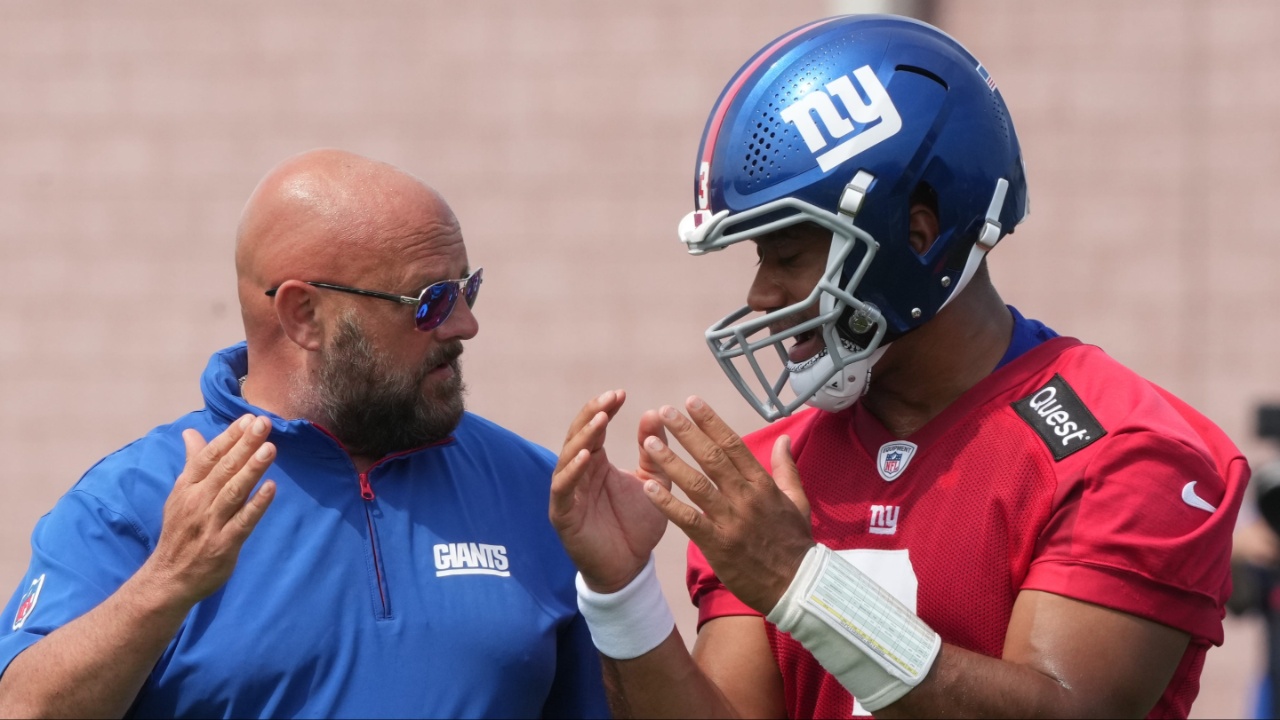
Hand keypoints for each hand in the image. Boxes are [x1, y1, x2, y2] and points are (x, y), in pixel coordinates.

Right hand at [140, 415, 277, 608]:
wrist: (169, 578)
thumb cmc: (181, 531)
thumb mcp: (180, 494)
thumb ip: (192, 463)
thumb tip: (190, 433)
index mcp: (186, 487)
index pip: (209, 457)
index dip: (229, 437)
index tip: (248, 418)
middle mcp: (197, 502)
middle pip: (223, 469)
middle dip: (244, 445)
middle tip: (263, 423)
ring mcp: (211, 524)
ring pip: (234, 492)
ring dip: (252, 469)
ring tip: (270, 448)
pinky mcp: (224, 544)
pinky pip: (243, 522)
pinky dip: (257, 505)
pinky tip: (271, 488)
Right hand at [549, 390, 669, 592]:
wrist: (630, 568)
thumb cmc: (637, 524)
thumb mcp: (652, 481)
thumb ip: (652, 451)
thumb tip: (653, 412)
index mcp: (595, 463)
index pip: (594, 427)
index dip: (603, 408)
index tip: (621, 393)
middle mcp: (578, 473)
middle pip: (577, 435)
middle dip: (592, 415)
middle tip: (610, 398)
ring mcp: (568, 493)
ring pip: (567, 457)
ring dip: (582, 438)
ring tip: (600, 421)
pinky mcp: (563, 515)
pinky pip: (563, 488)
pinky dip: (572, 471)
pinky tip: (586, 458)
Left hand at [639, 396, 811, 613]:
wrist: (797, 586)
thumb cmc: (795, 544)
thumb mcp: (798, 502)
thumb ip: (787, 468)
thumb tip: (783, 438)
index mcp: (763, 485)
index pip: (734, 445)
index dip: (711, 422)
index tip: (692, 402)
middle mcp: (746, 498)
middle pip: (713, 458)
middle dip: (687, 432)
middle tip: (665, 411)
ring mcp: (732, 521)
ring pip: (697, 485)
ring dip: (672, 462)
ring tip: (650, 443)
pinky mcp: (718, 545)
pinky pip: (688, 520)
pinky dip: (668, 503)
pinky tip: (648, 488)